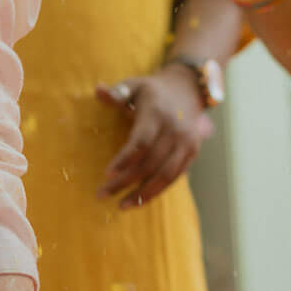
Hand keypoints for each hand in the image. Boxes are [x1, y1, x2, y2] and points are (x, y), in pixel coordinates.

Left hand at [95, 66, 210, 208]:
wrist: (188, 89)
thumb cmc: (152, 90)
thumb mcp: (135, 85)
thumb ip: (117, 92)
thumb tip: (98, 90)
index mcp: (157, 114)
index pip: (142, 141)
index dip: (125, 159)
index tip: (107, 174)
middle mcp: (175, 130)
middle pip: (150, 163)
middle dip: (126, 182)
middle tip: (102, 194)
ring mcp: (186, 143)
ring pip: (165, 175)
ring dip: (143, 193)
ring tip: (121, 205)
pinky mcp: (192, 153)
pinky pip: (175, 177)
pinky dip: (158, 191)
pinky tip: (140, 200)